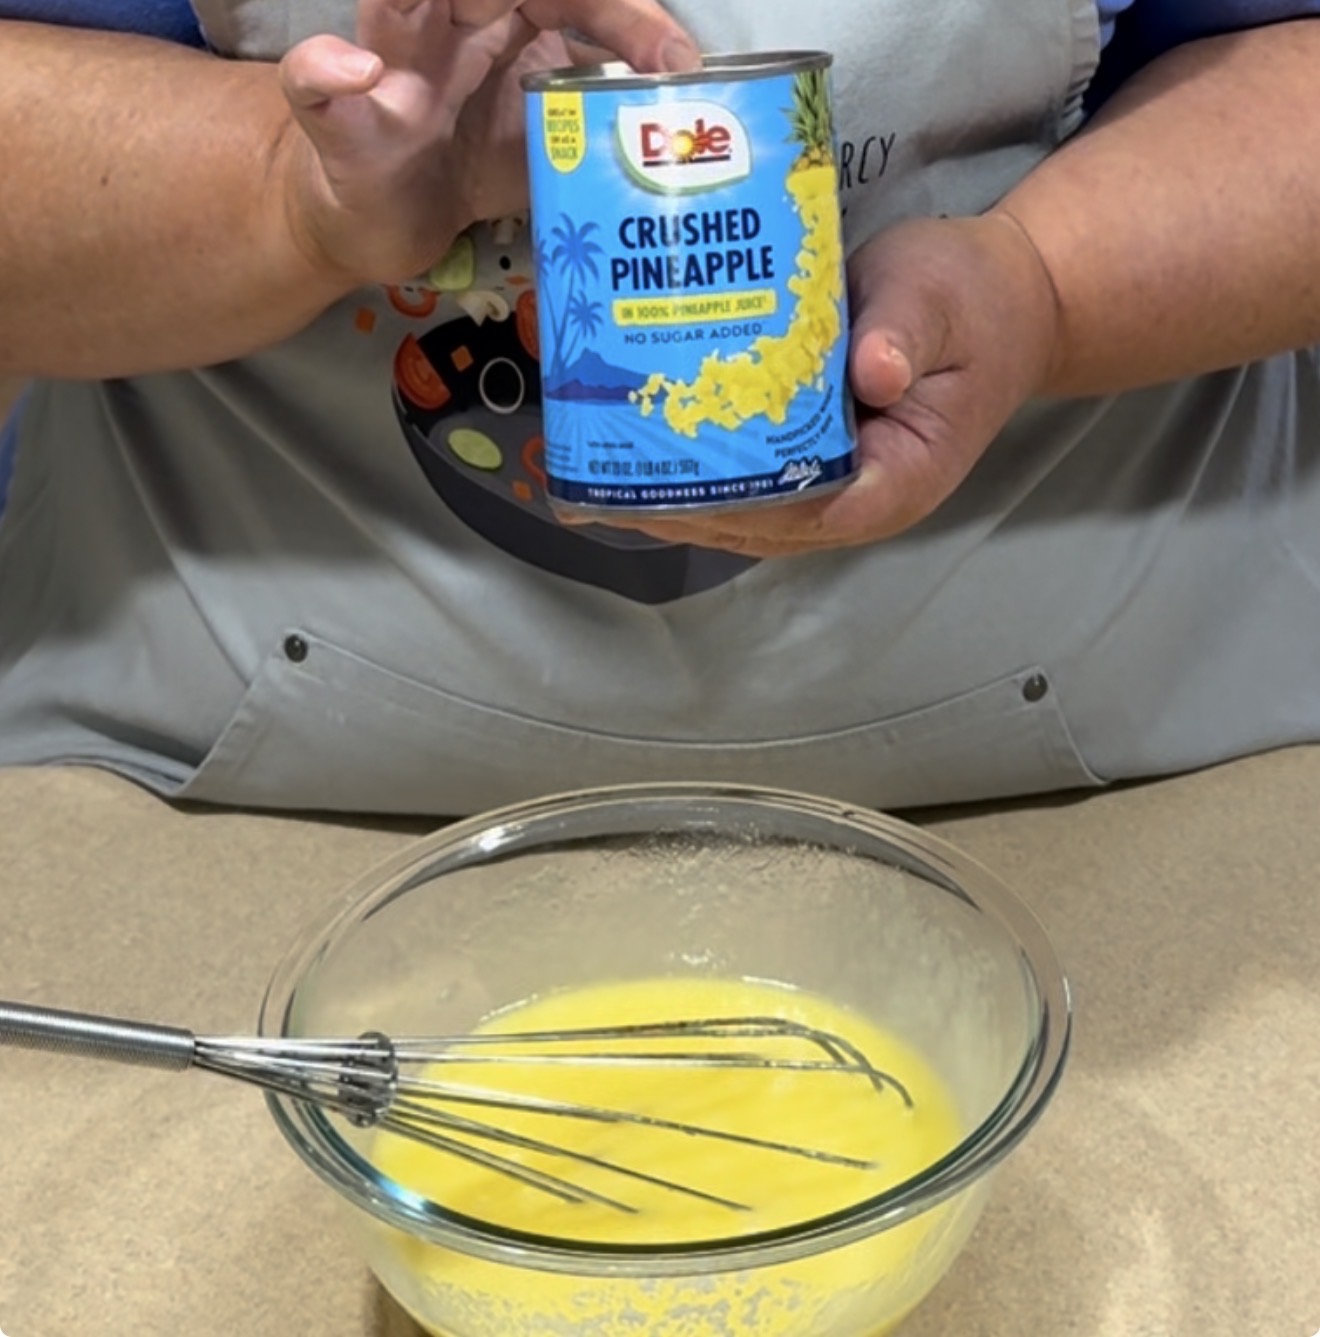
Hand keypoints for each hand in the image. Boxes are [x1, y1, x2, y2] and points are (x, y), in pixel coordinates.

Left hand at [274, 0, 699, 286]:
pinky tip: (674, 126)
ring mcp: (522, 65)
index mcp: (426, 11)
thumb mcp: (330, 139)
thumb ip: (320, 92)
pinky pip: (603, 90)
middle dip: (626, 15)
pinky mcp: (548, 112)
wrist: (370, 229)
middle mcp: (481, 22)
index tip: (606, 20)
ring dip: (646, 49)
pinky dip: (643, 102)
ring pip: (597, 31)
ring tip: (688, 87)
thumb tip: (348, 64)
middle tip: (674, 62)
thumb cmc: (348, 177)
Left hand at [597, 213, 1062, 558]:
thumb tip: (873, 370)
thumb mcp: (943, 300)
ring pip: (741, 510)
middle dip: (678, 503)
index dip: (730, 507)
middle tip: (601, 472)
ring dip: (675, 492)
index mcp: (894, 482)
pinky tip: (642, 440)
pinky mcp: (810, 459)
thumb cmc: (974, 303)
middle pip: (754, 524)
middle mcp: (854, 499)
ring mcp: (830, 486)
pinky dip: (695, 464)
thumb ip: (908, 332)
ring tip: (599, 465)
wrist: (1000, 301)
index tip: (663, 484)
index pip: (803, 514)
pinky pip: (745, 478)